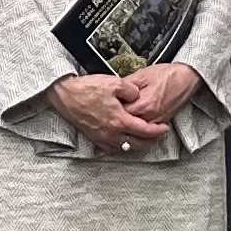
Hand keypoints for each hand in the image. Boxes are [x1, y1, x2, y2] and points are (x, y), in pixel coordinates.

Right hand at [48, 73, 169, 155]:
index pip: (145, 130)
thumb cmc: (87, 88)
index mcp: (119, 120)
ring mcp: (102, 137)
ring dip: (137, 145)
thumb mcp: (115, 82)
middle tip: (158, 136)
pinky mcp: (93, 137)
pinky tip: (123, 142)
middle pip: (137, 143)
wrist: (65, 94)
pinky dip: (121, 147)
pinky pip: (111, 148)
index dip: (158, 131)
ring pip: (125, 148)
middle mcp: (111, 132)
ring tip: (144, 139)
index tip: (164, 129)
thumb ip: (131, 90)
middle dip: (151, 141)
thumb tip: (138, 96)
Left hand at [112, 61, 201, 127]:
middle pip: (127, 125)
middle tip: (110, 113)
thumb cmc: (167, 75)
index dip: (112, 109)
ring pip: (137, 130)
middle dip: (118, 120)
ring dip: (127, 126)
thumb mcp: (142, 75)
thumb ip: (126, 86)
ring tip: (119, 119)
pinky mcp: (161, 122)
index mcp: (144, 104)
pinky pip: (146, 131)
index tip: (106, 105)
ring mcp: (157, 121)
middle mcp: (151, 117)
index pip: (121, 113)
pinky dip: (138, 128)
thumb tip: (114, 92)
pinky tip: (132, 123)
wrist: (186, 77)